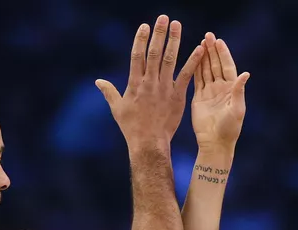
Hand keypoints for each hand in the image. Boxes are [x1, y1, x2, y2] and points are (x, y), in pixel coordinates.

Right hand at [96, 15, 202, 149]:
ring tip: (177, 25)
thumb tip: (98, 81)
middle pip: (154, 53)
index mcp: (134, 83)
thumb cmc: (132, 127)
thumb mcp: (117, 109)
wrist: (149, 143)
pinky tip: (200, 48)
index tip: (145, 26)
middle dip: (159, 34)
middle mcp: (149, 83)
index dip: (141, 39)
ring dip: (174, 41)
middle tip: (163, 17)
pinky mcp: (177, 96)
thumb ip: (109, 92)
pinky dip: (193, 61)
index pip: (137, 56)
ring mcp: (164, 88)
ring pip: (170, 59)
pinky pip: (186, 75)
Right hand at [191, 32, 249, 152]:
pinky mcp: (198, 97)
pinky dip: (195, 68)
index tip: (218, 41)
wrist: (214, 143)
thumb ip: (239, 91)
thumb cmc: (229, 129)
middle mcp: (221, 88)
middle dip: (212, 50)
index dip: (223, 54)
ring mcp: (209, 92)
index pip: (227, 66)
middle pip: (216, 65)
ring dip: (204, 56)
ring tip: (200, 42)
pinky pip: (197, 79)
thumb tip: (246, 73)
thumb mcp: (237, 109)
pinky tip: (193, 57)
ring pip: (206, 70)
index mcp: (231, 89)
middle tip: (208, 35)